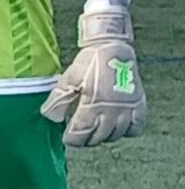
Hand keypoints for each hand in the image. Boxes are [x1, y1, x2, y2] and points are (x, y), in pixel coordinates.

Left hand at [41, 3, 146, 145]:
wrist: (113, 49)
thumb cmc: (89, 63)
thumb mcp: (68, 80)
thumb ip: (58, 100)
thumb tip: (50, 117)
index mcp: (93, 105)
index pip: (82, 133)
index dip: (73, 139)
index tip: (68, 138)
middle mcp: (113, 111)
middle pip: (98, 137)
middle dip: (86, 139)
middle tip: (79, 133)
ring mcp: (128, 109)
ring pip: (116, 135)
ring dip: (104, 135)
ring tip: (95, 128)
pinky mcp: (139, 105)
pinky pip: (135, 128)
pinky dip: (125, 131)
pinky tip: (116, 125)